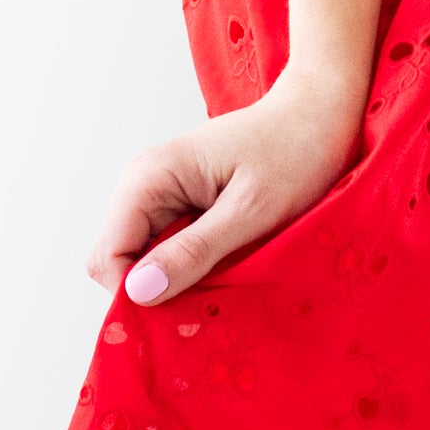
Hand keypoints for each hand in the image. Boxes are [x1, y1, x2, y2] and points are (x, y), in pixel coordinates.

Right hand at [87, 64, 368, 305]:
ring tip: (228, 285)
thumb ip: (194, 251)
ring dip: (179, 283)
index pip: (107, 258)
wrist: (321, 113)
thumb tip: (139, 292)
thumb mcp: (251, 210)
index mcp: (150, 177)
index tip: (183, 317)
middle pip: (121, 264)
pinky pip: (171, 251)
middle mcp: (145, 184)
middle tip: (214, 304)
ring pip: (146, 262)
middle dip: (157, 293)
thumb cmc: (295, 151)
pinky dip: (194, 269)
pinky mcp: (185, 205)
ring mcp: (164, 195)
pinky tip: (230, 270)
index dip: (135, 296)